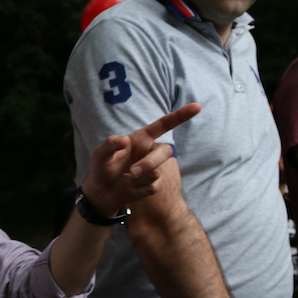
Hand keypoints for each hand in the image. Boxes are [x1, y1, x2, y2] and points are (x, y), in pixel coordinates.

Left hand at [81, 103, 200, 215]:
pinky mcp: (154, 184)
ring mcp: (154, 168)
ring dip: (137, 178)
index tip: (197, 106)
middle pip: (166, 152)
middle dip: (149, 163)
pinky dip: (136, 189)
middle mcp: (151, 151)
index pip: (164, 125)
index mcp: (142, 138)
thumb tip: (125, 140)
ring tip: (123, 178)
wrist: (102, 191)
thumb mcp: (100, 154)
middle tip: (131, 172)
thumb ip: (110, 144)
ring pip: (156, 172)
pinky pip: (152, 186)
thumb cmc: (102, 167)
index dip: (181, 115)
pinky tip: (128, 187)